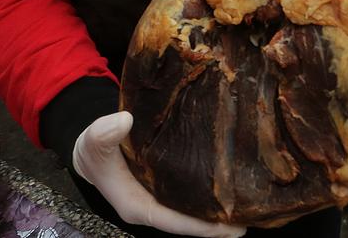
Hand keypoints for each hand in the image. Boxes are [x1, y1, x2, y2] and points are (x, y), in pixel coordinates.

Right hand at [73, 113, 244, 237]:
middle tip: (254, 213)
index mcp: (137, 206)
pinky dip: (212, 188)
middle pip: (192, 219)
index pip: (175, 222)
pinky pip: (195, 190)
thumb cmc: (94, 148)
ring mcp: (164, 195)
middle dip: (221, 220)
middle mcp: (155, 205)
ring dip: (220, 205)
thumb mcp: (93, 140)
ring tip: (253, 200)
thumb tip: (125, 121)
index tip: (231, 227)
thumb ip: (103, 133)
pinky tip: (234, 179)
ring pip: (196, 206)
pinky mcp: (171, 181)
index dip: (203, 227)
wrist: (94, 143)